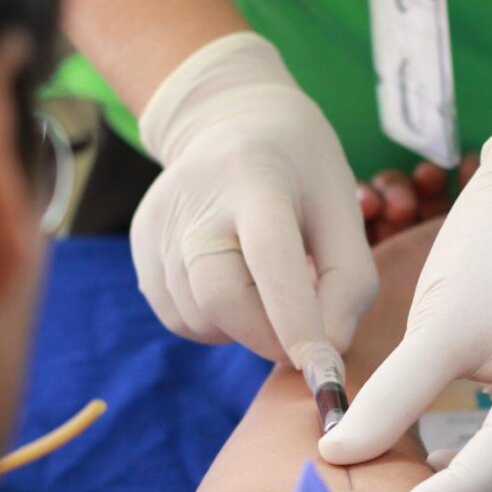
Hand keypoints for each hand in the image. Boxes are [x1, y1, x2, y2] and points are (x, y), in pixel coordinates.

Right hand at [132, 32, 376, 365]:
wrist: (230, 120)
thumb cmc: (301, 171)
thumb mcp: (344, 208)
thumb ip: (349, 282)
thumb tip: (328, 352)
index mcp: (256, 178)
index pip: (271, 258)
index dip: (297, 322)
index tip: (325, 372)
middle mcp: (196, 198)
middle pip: (221, 298)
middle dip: (269, 337)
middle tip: (302, 339)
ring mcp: (160, 223)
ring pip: (200, 318)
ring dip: (244, 328)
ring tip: (266, 286)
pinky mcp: (142, 246)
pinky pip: (180, 318)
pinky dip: (216, 323)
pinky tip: (235, 284)